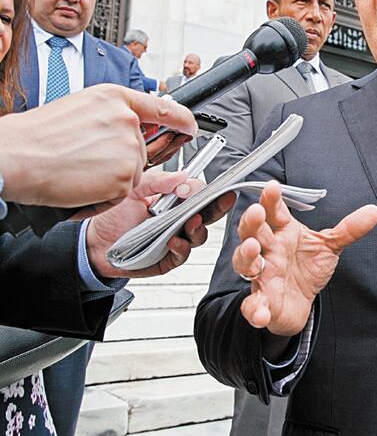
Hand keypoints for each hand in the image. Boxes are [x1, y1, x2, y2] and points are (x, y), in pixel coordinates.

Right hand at [0, 84, 196, 210]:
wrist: (13, 156)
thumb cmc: (36, 136)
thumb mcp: (81, 108)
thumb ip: (113, 114)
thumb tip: (134, 124)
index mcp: (116, 98)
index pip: (165, 107)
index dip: (183, 120)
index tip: (191, 127)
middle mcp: (128, 119)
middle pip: (143, 150)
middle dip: (120, 161)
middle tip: (84, 160)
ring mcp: (129, 148)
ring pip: (132, 173)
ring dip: (109, 179)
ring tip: (76, 170)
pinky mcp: (125, 177)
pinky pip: (122, 193)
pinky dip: (102, 196)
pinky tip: (79, 184)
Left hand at [86, 170, 234, 278]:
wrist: (94, 243)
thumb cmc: (113, 216)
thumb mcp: (133, 190)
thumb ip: (157, 182)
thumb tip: (182, 176)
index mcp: (174, 201)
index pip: (198, 193)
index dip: (200, 190)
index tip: (190, 188)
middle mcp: (179, 220)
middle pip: (208, 213)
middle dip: (219, 206)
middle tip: (223, 198)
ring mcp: (176, 239)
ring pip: (199, 235)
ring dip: (198, 228)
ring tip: (190, 222)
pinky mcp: (168, 259)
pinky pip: (182, 254)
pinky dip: (181, 247)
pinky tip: (172, 241)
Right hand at [233, 181, 376, 335]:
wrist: (301, 303)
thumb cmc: (307, 269)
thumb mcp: (330, 246)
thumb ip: (349, 229)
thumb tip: (374, 211)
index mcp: (283, 233)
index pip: (275, 212)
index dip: (271, 199)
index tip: (272, 187)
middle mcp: (268, 251)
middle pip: (253, 233)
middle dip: (252, 222)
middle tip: (256, 212)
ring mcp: (262, 276)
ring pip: (245, 263)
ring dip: (246, 256)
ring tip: (253, 250)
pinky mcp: (261, 302)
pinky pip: (252, 304)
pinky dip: (254, 308)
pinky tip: (260, 311)